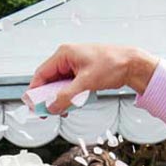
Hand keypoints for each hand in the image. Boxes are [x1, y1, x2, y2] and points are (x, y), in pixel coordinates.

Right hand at [28, 43, 159, 113]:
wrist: (133, 64)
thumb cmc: (113, 64)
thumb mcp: (86, 83)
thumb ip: (66, 96)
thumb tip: (51, 107)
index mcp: (64, 54)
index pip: (41, 74)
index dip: (35, 91)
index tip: (32, 105)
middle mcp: (67, 58)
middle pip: (49, 80)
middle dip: (47, 97)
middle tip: (46, 111)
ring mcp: (75, 66)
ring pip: (59, 85)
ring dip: (58, 98)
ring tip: (61, 110)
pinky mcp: (82, 73)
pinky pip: (69, 86)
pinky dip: (68, 97)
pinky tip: (71, 106)